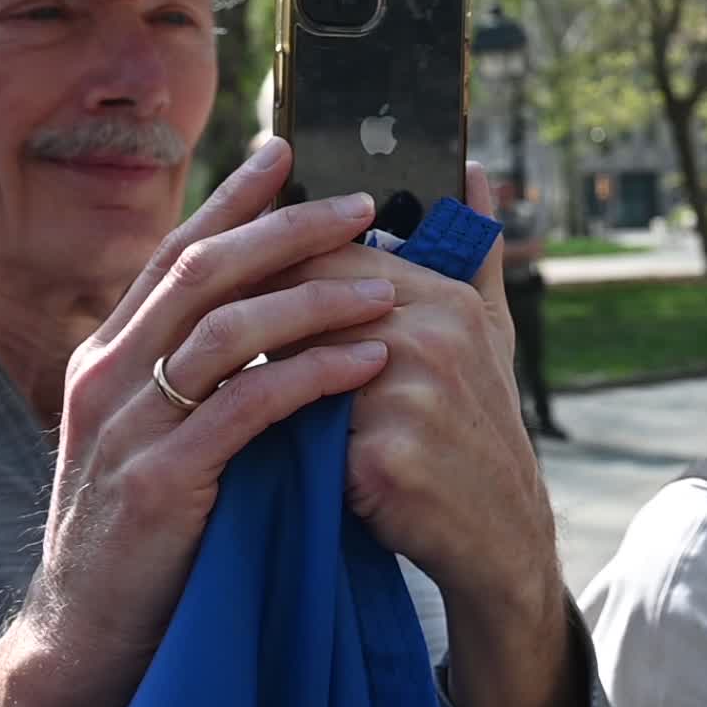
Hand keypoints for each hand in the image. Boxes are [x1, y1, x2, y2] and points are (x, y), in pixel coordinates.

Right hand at [0, 138, 396, 706]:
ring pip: (224, 328)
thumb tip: (274, 311)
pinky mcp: (160, 481)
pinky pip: (246, 407)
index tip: (287, 152)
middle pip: (201, 271)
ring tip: (383, 284)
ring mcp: (128, 427)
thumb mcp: (162, 433)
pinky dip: (311, 374)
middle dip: (284, 228)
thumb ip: (201, 372)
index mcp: (109, 356)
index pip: (174, 255)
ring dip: (311, 297)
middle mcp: (108, 377)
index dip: (230, 199)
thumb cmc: (148, 528)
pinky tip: (366, 359)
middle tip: (358, 204)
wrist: (91, 634)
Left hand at [274, 164, 582, 706]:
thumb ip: (474, 250)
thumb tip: (473, 171)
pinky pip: (302, 439)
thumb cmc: (477, 428)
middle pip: (300, 308)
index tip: (225, 298)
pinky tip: (268, 460)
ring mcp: (411, 396)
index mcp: (444, 298)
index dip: (268, 275)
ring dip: (260, 389)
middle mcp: (433, 335)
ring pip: (293, 371)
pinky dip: (281, 448)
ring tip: (229, 410)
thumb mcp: (488, 334)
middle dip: (252, 331)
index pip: (327, 258)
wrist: (500, 535)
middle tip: (206, 355)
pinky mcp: (386, 459)